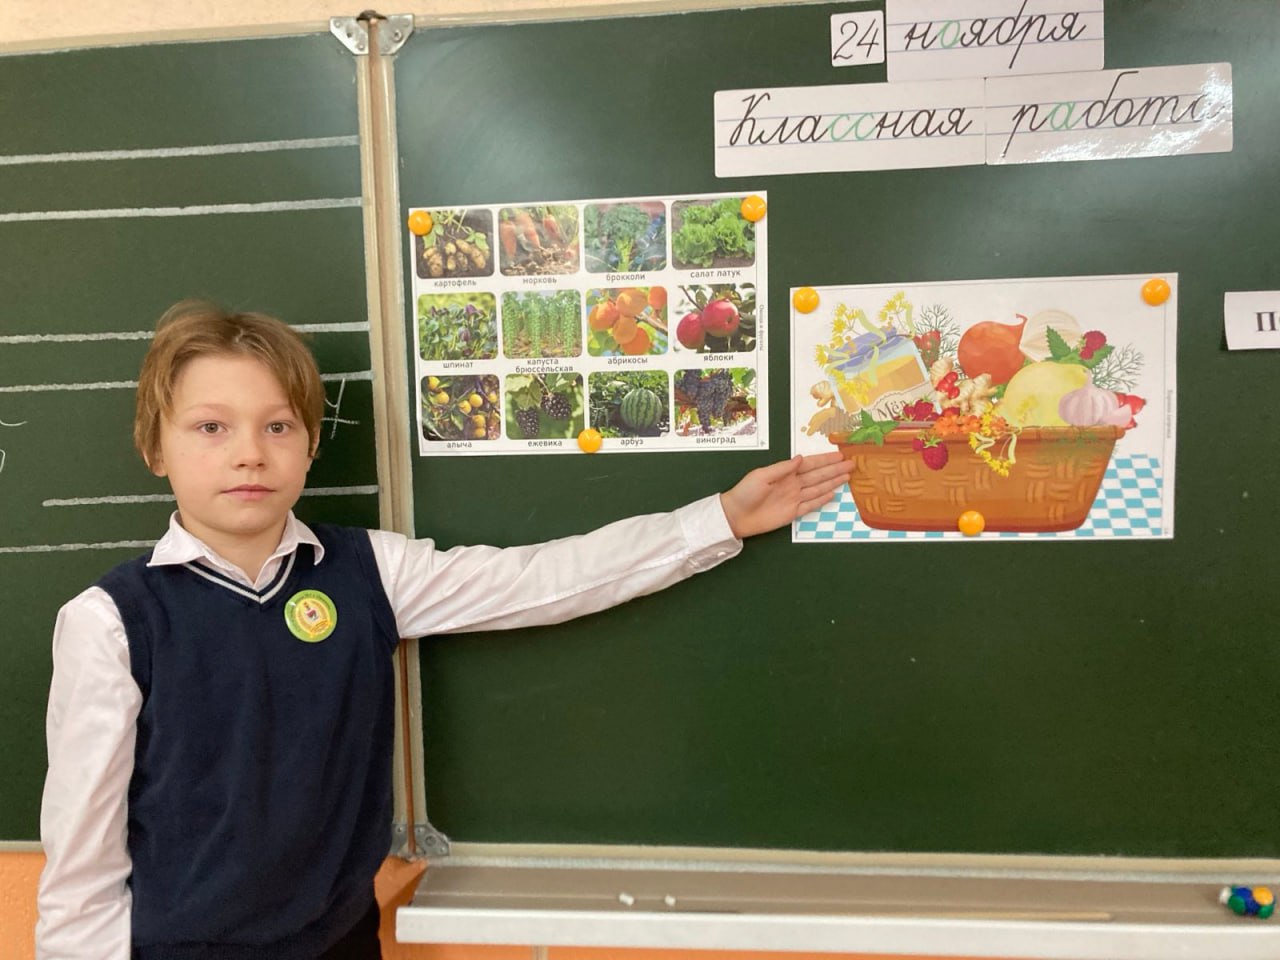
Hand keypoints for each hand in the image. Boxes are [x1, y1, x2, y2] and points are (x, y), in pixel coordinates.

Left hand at [719, 452, 853, 538]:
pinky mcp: (793, 513)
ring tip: (847, 476)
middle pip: (818, 475)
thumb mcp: (762, 475)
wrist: (736, 516)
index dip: (825, 460)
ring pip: (818, 489)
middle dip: (834, 469)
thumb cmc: (745, 492)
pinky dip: (822, 500)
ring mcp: (794, 499)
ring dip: (832, 482)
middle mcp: (792, 484)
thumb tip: (800, 458)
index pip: (810, 465)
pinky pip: (811, 505)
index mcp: (785, 473)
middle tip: (851, 464)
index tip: (839, 455)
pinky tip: (833, 494)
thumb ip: (782, 468)